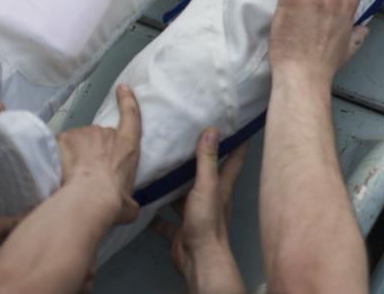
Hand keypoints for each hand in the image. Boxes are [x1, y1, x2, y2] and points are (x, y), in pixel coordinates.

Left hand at [57, 83, 141, 223]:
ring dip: (73, 153)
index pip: (132, 117)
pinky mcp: (62, 138)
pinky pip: (58, 145)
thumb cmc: (111, 202)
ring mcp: (84, 133)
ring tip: (66, 175)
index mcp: (127, 146)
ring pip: (77, 141)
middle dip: (92, 149)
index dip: (127, 101)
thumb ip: (129, 201)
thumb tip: (129, 207)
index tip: (123, 87)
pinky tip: (52, 171)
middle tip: (84, 171)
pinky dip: (56, 155)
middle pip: (99, 136)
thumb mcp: (129, 206)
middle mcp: (107, 134)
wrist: (86, 199)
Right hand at [152, 128, 247, 293]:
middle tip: (184, 142)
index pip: (234, 158)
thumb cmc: (207, 223)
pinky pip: (166, 220)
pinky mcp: (180, 229)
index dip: (237, 141)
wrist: (198, 259)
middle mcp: (210, 198)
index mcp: (222, 185)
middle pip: (205, 175)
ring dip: (173, 186)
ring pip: (183, 196)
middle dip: (197, 160)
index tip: (235, 124)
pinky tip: (145, 205)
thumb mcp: (207, 187)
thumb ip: (207, 161)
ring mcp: (194, 214)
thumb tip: (212, 131)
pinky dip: (156, 214)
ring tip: (159, 169)